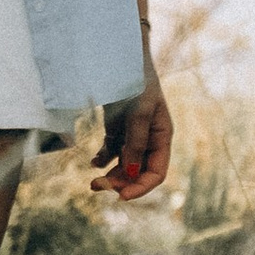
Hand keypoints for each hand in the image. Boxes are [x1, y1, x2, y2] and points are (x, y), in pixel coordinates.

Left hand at [93, 66, 171, 202]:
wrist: (120, 57)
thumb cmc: (136, 82)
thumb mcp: (139, 112)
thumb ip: (136, 143)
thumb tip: (132, 174)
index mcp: (162, 137)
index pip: (156, 172)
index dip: (141, 187)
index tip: (122, 196)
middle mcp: (149, 139)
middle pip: (138, 172)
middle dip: (120, 182)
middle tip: (97, 186)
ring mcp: (132, 134)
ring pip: (124, 165)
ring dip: (110, 175)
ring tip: (92, 180)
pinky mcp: (117, 128)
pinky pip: (111, 151)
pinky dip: (102, 159)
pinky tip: (93, 162)